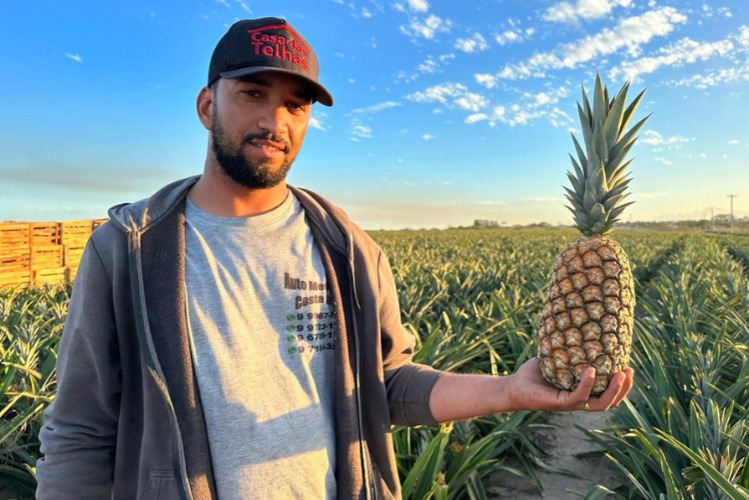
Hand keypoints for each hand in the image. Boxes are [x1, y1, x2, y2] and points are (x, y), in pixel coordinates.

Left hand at [508, 358, 633, 411]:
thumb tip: (581, 323)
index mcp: (583, 392)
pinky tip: (591, 370)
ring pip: (600, 403)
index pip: (608, 392)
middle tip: (630, 371)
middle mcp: (580, 400)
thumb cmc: (535, 372)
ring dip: (613, 390)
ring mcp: (571, 403)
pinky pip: (579, 395)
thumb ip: (569, 347)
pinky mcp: (561, 403)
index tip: (629, 366)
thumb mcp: (556, 357)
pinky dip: (587, 383)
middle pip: (610, 400)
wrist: (514, 386)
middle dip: (624, 388)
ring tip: (621, 374)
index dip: (622, 384)